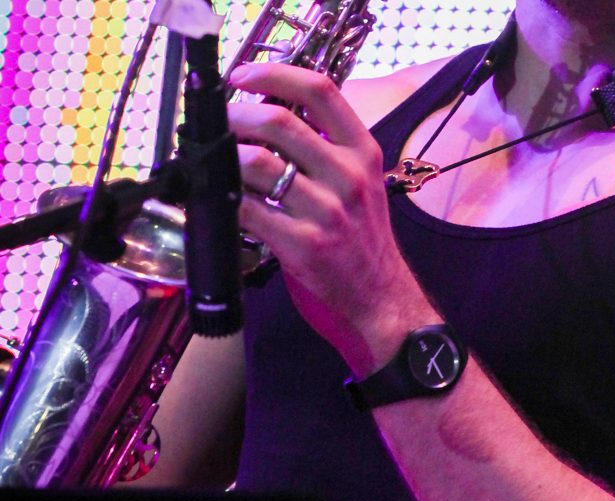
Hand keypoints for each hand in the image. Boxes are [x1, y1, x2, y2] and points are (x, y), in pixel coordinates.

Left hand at [227, 64, 423, 370]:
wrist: (381, 297)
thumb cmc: (364, 239)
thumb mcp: (362, 181)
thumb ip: (326, 147)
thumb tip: (267, 115)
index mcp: (363, 153)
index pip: (320, 91)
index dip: (274, 74)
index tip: (243, 76)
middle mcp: (349, 177)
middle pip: (279, 121)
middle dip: (235, 115)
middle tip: (220, 123)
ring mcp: (327, 212)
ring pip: (256, 163)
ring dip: (225, 159)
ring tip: (218, 165)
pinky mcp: (303, 245)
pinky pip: (247, 209)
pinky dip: (224, 201)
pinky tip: (220, 201)